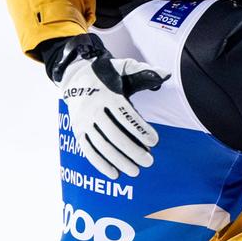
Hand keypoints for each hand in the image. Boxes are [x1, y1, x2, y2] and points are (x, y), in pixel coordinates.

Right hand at [55, 34, 168, 178]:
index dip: (140, 130)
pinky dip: (100, 163)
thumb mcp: (123, 67)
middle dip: (132, 150)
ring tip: (135, 171)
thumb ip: (143, 71)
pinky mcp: (77, 131)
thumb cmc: (107, 74)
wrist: (75, 77)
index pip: (125, 115)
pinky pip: (88, 150)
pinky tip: (114, 173)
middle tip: (149, 162)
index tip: (155, 142)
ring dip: (118, 160)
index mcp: (107, 94)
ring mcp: (83, 122)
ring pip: (101, 145)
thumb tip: (165, 74)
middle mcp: (93, 109)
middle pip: (114, 134)